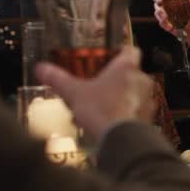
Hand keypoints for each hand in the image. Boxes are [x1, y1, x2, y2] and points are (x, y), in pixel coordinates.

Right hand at [35, 46, 156, 141]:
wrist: (121, 139)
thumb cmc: (100, 110)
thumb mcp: (74, 93)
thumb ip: (58, 79)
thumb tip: (41, 68)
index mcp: (126, 66)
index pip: (131, 50)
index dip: (121, 52)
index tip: (110, 58)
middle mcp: (142, 79)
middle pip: (130, 74)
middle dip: (114, 80)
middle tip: (97, 87)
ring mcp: (148, 99)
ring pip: (132, 93)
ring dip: (118, 99)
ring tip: (97, 109)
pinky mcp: (149, 118)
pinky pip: (135, 111)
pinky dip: (123, 114)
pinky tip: (106, 123)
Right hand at [153, 0, 189, 53]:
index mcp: (175, 0)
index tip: (159, 0)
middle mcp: (169, 6)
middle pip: (157, 4)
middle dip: (158, 9)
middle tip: (163, 14)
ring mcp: (167, 16)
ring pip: (157, 14)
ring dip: (161, 18)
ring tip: (168, 23)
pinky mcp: (167, 24)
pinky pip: (162, 24)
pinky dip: (166, 26)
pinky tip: (172, 28)